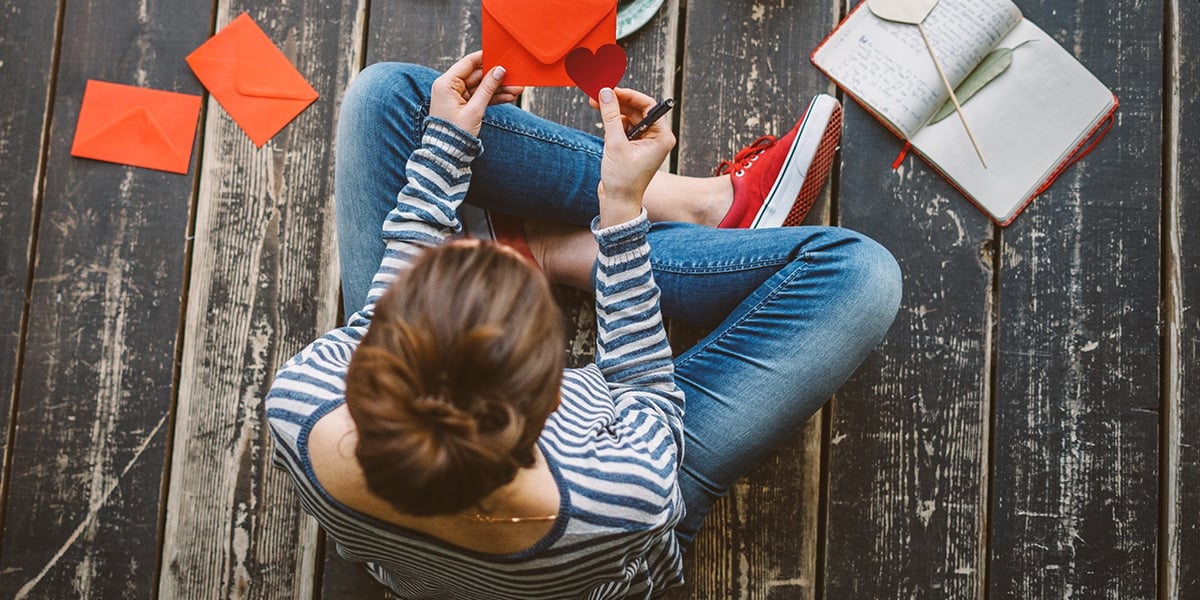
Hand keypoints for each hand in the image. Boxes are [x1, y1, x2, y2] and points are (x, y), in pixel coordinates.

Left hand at [428, 51, 523, 136]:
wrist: (446, 154)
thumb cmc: (454, 133)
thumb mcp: (474, 110)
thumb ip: (488, 88)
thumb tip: (499, 71)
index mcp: (446, 84)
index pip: (467, 63)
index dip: (484, 58)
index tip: (499, 54)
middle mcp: (449, 87)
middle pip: (476, 76)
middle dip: (496, 78)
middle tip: (514, 77)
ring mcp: (456, 96)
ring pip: (480, 87)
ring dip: (498, 89)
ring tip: (516, 90)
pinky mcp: (462, 105)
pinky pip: (479, 97)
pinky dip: (492, 98)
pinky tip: (508, 97)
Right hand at [593, 87, 675, 227]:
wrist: (617, 202)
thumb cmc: (623, 179)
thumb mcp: (615, 144)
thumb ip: (611, 116)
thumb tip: (606, 93)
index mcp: (661, 137)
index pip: (648, 106)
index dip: (629, 95)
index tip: (611, 90)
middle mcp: (656, 138)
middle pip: (638, 110)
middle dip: (618, 102)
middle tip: (598, 95)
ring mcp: (645, 142)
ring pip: (629, 117)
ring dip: (614, 111)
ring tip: (595, 105)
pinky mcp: (633, 147)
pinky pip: (624, 127)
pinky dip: (613, 122)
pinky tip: (602, 120)